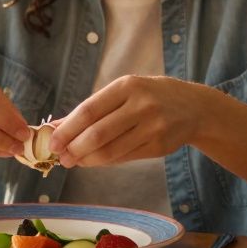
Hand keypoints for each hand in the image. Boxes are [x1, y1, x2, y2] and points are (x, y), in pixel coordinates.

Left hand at [49, 76, 203, 166]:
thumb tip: (57, 125)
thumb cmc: (151, 96)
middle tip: (61, 158)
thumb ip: (93, 108)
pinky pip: (124, 158)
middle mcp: (141, 105)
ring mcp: (153, 127)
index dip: (68, 129)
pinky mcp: (159, 147)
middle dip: (74, 148)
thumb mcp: (124, 91)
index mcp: (128, 86)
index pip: (89, 110)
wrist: (195, 108)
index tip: (51, 141)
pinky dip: (104, 162)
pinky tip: (93, 161)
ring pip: (110, 151)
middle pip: (98, 133)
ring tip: (74, 162)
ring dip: (87, 160)